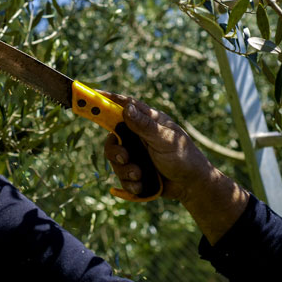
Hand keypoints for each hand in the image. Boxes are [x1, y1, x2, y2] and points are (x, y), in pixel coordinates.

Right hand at [100, 92, 214, 202]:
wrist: (191, 186)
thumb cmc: (184, 156)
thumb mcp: (165, 140)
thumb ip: (145, 125)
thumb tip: (125, 108)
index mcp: (146, 121)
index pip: (123, 105)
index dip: (106, 100)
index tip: (90, 95)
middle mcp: (137, 135)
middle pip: (112, 137)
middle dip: (115, 150)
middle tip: (124, 157)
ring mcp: (135, 153)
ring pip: (114, 159)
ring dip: (125, 170)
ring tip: (139, 174)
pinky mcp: (134, 170)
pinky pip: (121, 176)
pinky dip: (129, 182)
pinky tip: (142, 184)